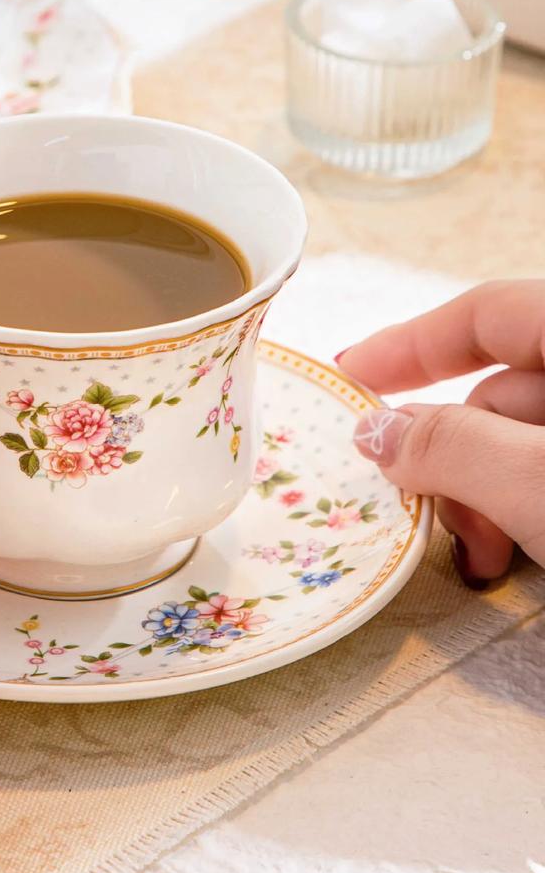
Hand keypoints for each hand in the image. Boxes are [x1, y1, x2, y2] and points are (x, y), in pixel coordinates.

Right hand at [339, 280, 544, 588]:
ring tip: (490, 559)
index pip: (487, 313)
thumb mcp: (539, 483)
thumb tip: (374, 430)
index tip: (347, 373)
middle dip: (454, 457)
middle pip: (502, 393)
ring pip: (527, 444)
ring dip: (490, 498)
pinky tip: (528, 560)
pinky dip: (530, 513)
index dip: (410, 343)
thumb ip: (452, 448)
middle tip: (436, 519)